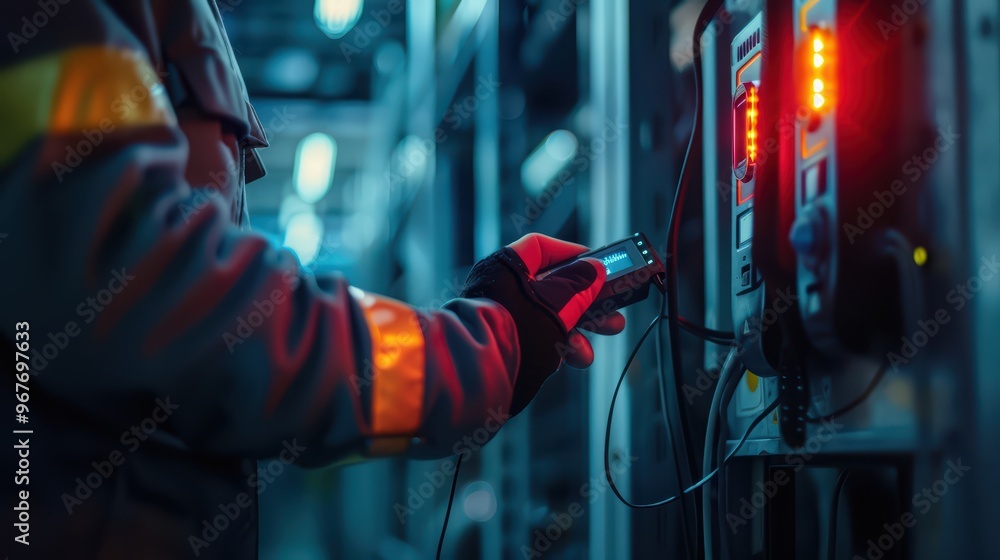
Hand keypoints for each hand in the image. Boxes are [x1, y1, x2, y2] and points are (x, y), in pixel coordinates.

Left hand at [461, 233, 626, 414]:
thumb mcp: (557, 305)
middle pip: (552, 287)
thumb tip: (595, 269)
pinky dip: (556, 347)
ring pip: (548, 317)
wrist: (480, 378)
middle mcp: (502, 289)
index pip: (541, 248)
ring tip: (587, 353)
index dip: (572, 255)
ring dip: (576, 333)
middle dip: (586, 304)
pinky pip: (538, 337)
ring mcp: (503, 317)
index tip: (598, 267)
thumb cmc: (516, 332)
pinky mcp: (505, 342)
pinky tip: (569, 360)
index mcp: (507, 268)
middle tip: (613, 315)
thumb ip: (579, 286)